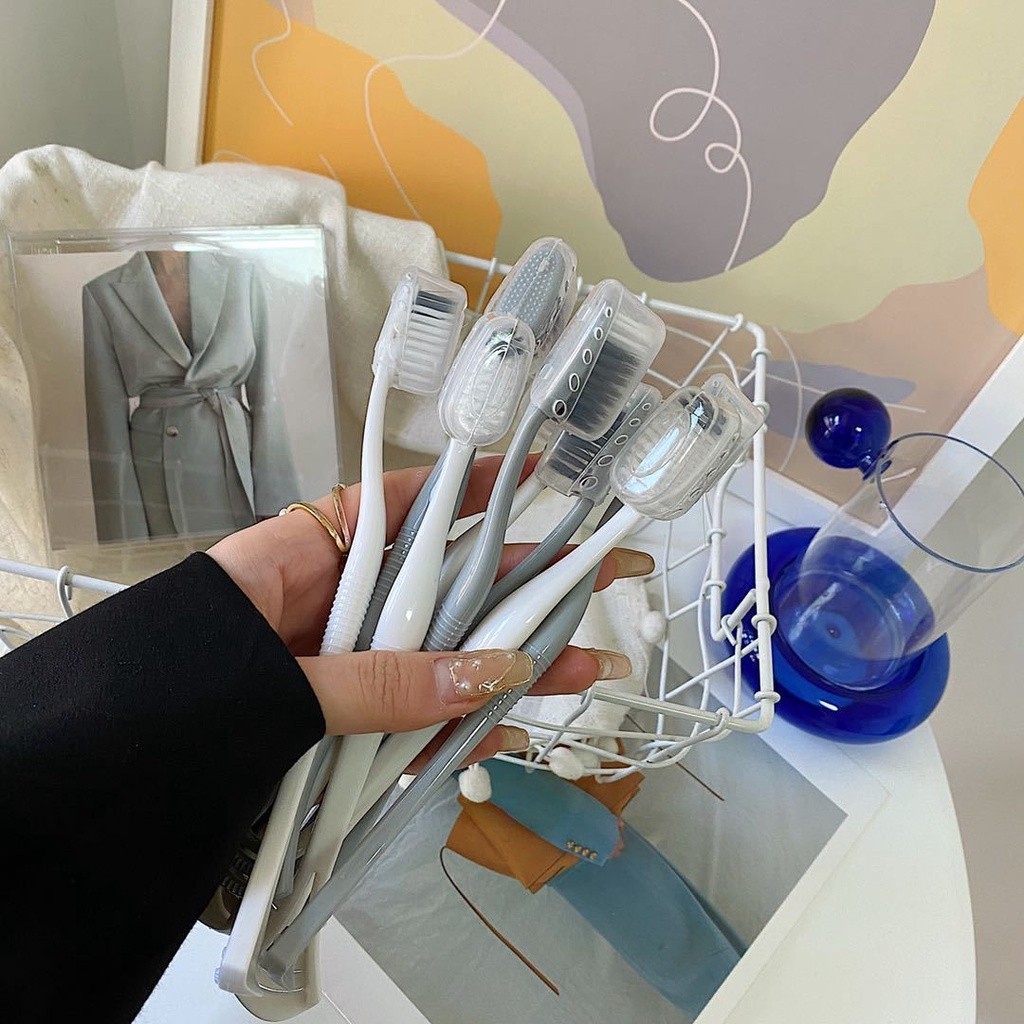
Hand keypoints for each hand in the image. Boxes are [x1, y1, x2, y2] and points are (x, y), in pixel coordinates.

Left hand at [208, 456, 652, 763]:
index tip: (536, 470)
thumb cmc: (175, 690)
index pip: (404, 505)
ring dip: (506, 668)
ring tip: (579, 674)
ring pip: (440, 655)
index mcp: (308, 557)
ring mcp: (346, 661)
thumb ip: (385, 681)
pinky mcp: (347, 718)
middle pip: (444, 588)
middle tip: (597, 585)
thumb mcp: (284, 679)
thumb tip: (492, 673)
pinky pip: (411, 714)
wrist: (118, 769)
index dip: (473, 487)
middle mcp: (336, 602)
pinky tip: (500, 737)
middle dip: (522, 592)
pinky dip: (451, 730)